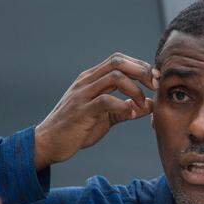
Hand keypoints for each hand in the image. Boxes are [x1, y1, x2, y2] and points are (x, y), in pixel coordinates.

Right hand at [33, 52, 158, 169]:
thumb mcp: (105, 117)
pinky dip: (123, 106)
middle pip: (119, 62)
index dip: (140, 66)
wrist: (48, 143)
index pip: (119, 60)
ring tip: (142, 104)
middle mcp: (86, 81)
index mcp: (91, 78)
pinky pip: (106, 100)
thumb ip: (125, 109)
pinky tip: (130, 115)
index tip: (155, 80)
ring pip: (115, 77)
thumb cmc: (76, 129)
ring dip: (135, 90)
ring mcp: (82, 94)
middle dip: (142, 71)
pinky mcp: (81, 111)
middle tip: (155, 87)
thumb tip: (150, 106)